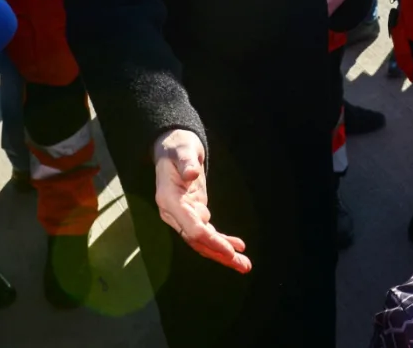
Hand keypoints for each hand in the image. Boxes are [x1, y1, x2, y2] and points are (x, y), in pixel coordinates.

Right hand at [153, 129, 250, 273]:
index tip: (229, 250)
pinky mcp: (192, 213)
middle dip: (220, 254)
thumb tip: (190, 174)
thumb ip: (185, 162)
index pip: (190, 227)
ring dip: (223, 253)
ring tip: (244, 264)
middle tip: (243, 265)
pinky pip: (206, 232)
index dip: (210, 240)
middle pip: (197, 240)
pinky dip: (221, 241)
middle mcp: (173, 213)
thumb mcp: (182, 149)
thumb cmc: (177, 147)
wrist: (173, 147)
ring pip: (202, 241)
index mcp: (168, 200)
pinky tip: (238, 246)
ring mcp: (182, 215)